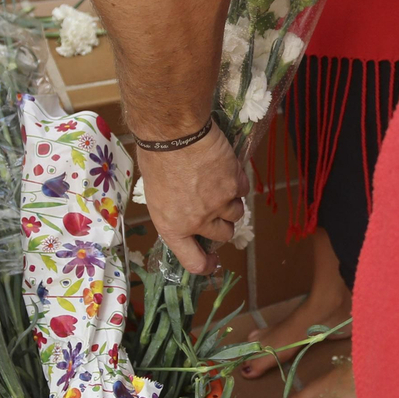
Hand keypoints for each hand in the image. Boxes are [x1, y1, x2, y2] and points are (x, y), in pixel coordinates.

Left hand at [136, 126, 247, 273]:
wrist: (173, 133)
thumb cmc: (155, 157)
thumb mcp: (155, 193)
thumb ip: (173, 211)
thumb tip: (185, 213)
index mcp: (173, 227)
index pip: (194, 261)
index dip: (206, 265)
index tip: (212, 261)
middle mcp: (198, 221)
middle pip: (224, 235)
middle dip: (223, 224)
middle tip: (217, 209)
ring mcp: (219, 203)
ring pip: (237, 213)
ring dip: (232, 203)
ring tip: (220, 185)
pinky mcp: (234, 184)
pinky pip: (243, 190)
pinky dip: (238, 182)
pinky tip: (226, 169)